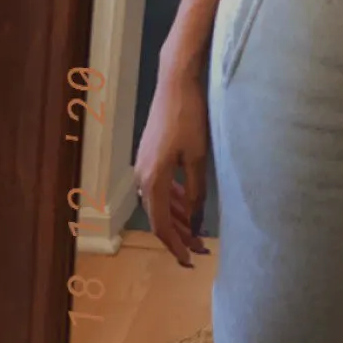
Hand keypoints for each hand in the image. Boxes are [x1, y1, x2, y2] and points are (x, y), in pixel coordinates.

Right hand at [134, 67, 210, 267]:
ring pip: (160, 202)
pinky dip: (174, 199)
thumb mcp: (198, 158)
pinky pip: (160, 186)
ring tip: (197, 233)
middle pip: (160, 216)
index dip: (175, 246)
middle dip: (179, 235)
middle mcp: (142, 176)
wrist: (176, 81)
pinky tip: (188, 206)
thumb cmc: (189, 117)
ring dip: (178, 218)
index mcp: (152, 180)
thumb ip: (196, 192)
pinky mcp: (150, 154)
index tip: (190, 261)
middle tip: (200, 250)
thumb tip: (197, 222)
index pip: (162, 225)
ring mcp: (144, 165)